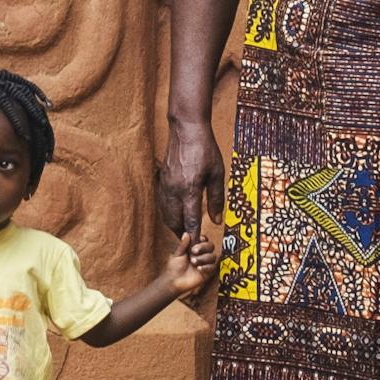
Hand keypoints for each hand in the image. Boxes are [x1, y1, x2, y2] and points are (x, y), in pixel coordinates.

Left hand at [157, 241, 216, 307]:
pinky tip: (199, 268)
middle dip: (203, 247)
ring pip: (213, 256)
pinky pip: (213, 267)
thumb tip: (186, 233)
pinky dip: (207, 267)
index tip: (199, 239)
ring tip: (193, 262)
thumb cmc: (174, 267)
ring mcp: (205, 263)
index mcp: (194, 247)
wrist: (174, 281)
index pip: (204, 240)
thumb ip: (183, 244)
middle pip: (211, 246)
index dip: (203, 239)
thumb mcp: (177, 254)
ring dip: (203, 258)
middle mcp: (201, 254)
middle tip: (194, 251)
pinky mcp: (208, 272)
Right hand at [158, 121, 218, 262]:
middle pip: (174, 221)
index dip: (194, 236)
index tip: (196, 249)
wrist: (186, 130)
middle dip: (182, 234)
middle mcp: (174, 190)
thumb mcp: (217, 174)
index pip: (191, 220)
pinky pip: (163, 204)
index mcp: (190, 190)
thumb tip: (217, 220)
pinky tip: (176, 214)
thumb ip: (216, 199)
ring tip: (184, 231)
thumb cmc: (205, 150)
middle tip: (192, 242)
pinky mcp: (161, 180)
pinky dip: (168, 213)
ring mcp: (165, 186)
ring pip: (166, 214)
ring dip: (174, 225)